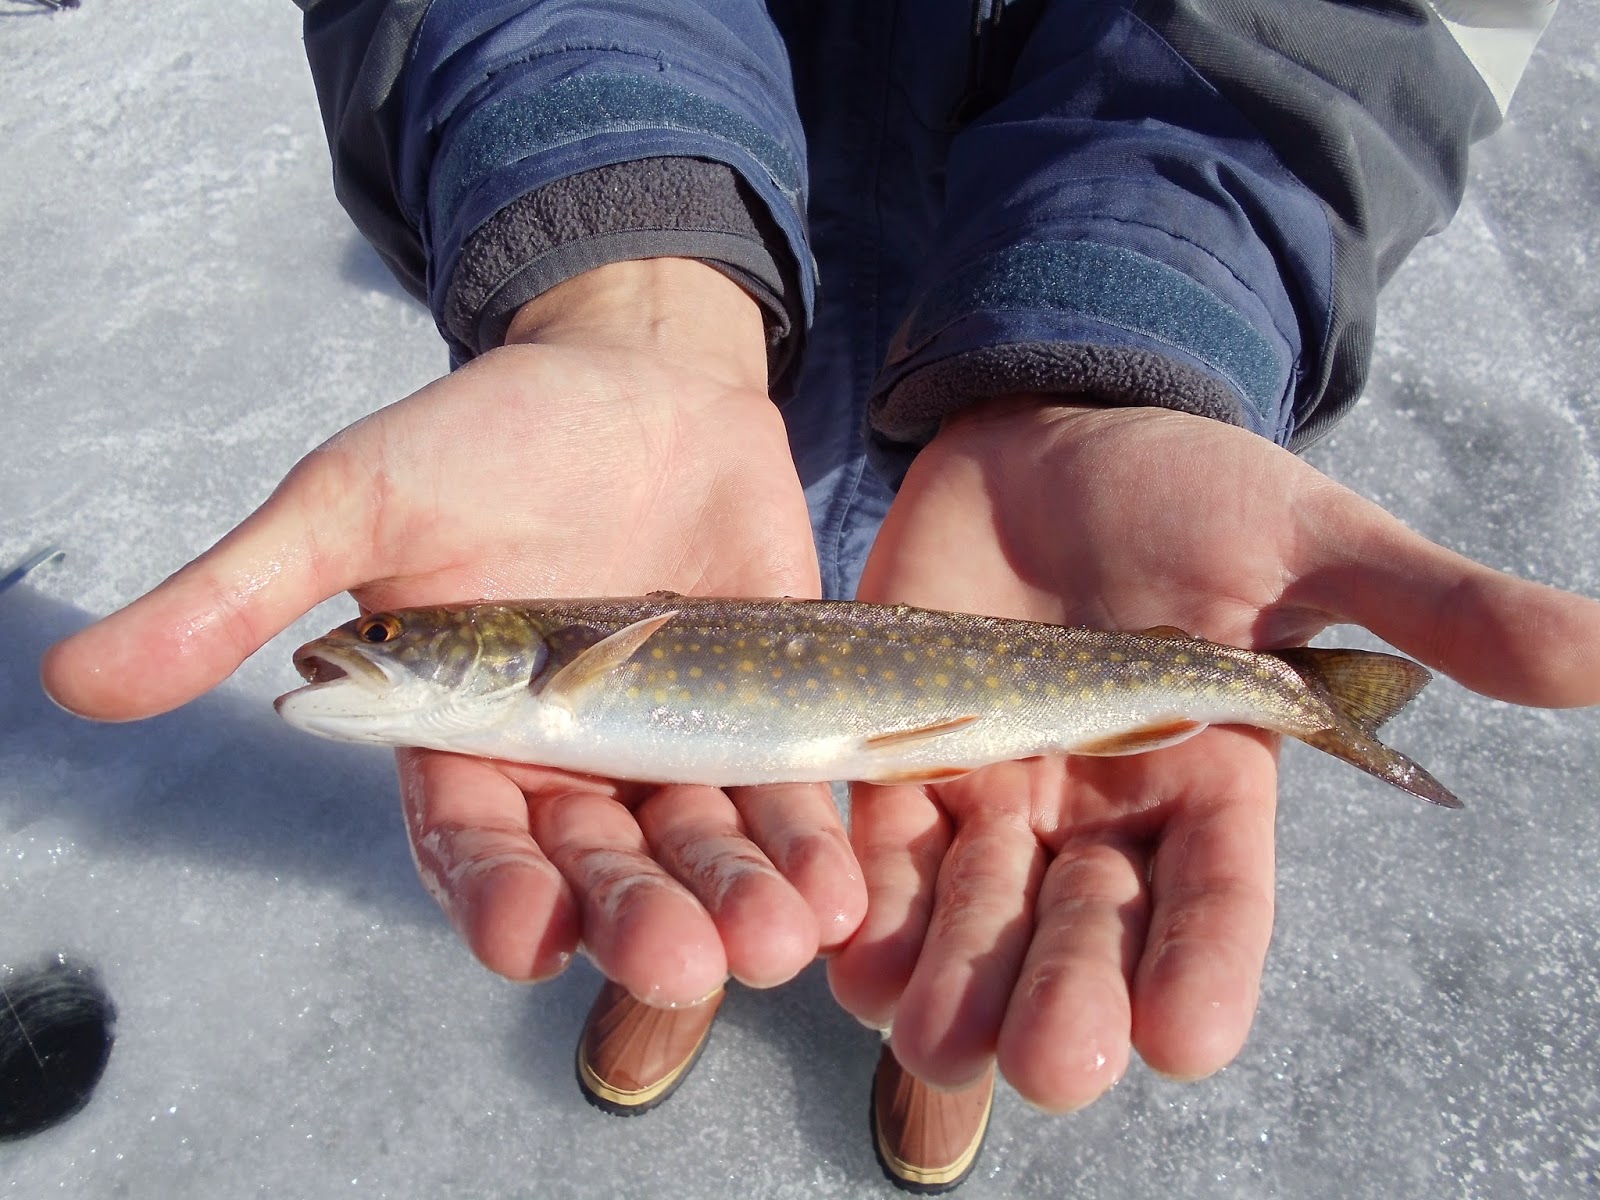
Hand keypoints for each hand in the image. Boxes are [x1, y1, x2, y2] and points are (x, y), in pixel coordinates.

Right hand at [41, 259, 864, 1004]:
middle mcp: (574, 771)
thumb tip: (72, 681)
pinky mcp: (769, 716)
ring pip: (707, 855)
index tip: (524, 934)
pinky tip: (846, 882)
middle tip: (679, 962)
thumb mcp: (352, 501)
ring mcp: (678, 751)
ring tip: (783, 935)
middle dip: (640, 922)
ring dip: (743, 903)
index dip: (499, 896)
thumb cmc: (479, 437)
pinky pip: (793, 797)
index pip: (475, 848)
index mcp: (467, 744)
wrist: (633, 377)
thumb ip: (238, 594)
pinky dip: (816, 842)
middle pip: (606, 874)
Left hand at [827, 398, 1599, 1108]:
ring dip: (957, 977)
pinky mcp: (903, 758)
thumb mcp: (1306, 538)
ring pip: (980, 912)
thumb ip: (1428, 604)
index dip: (1208, 966)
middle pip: (1091, 930)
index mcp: (1212, 783)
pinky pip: (883, 850)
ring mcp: (998, 794)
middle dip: (1071, 996)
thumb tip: (1599, 657)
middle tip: (1053, 1063)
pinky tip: (849, 963)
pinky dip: (869, 907)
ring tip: (933, 1037)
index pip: (1219, 900)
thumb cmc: (1185, 487)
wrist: (1044, 434)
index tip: (1188, 1035)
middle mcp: (1103, 814)